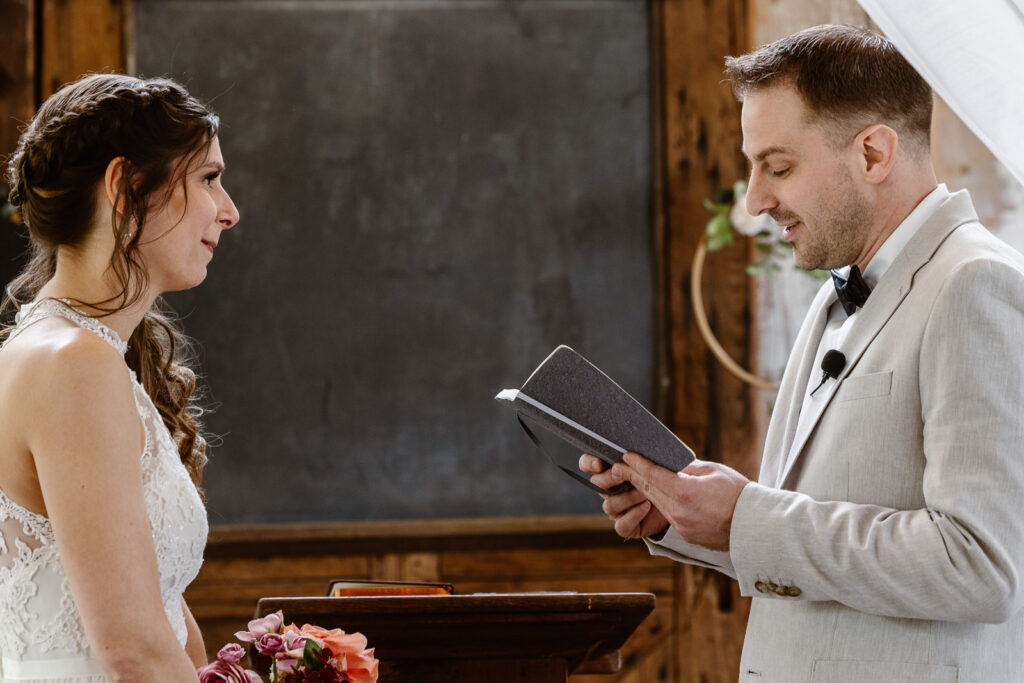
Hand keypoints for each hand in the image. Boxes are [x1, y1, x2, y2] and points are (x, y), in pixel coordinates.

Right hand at [579, 453, 669, 538]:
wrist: (680, 501)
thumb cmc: (667, 475)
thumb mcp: (657, 460)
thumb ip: (644, 453)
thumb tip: (636, 448)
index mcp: (612, 470)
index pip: (588, 464)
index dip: (589, 463)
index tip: (600, 463)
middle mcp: (610, 490)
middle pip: (597, 484)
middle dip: (608, 479)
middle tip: (622, 474)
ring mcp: (618, 509)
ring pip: (609, 505)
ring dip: (627, 497)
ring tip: (645, 493)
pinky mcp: (628, 526)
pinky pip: (621, 525)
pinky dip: (633, 516)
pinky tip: (647, 506)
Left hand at [610, 452, 749, 550]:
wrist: (758, 526)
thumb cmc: (740, 494)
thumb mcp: (713, 471)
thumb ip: (687, 467)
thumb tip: (669, 463)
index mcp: (685, 492)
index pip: (653, 475)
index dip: (637, 464)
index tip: (627, 455)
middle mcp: (679, 512)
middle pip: (650, 490)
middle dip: (634, 476)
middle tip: (620, 465)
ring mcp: (682, 526)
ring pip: (657, 504)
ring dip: (646, 490)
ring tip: (635, 478)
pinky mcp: (687, 536)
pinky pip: (670, 516)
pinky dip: (663, 504)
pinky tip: (658, 494)